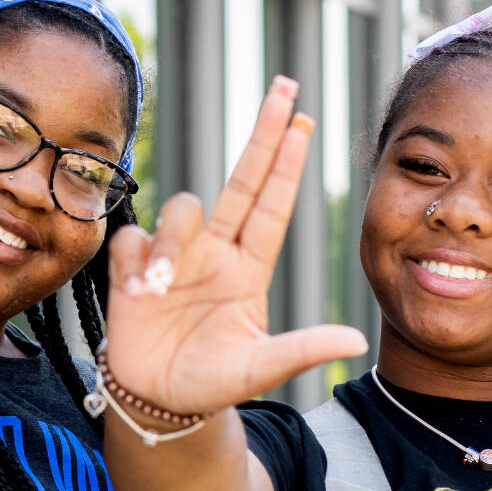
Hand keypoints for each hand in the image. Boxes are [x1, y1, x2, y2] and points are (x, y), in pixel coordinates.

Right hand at [103, 77, 369, 416]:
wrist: (155, 404)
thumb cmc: (211, 383)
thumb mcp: (260, 368)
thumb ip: (303, 349)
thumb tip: (357, 340)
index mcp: (248, 268)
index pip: (273, 204)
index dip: (287, 163)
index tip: (304, 120)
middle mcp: (215, 252)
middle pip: (242, 178)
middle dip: (263, 132)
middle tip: (284, 86)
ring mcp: (175, 256)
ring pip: (182, 209)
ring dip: (172, 243)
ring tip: (159, 289)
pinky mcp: (134, 267)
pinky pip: (135, 239)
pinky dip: (138, 260)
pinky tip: (139, 292)